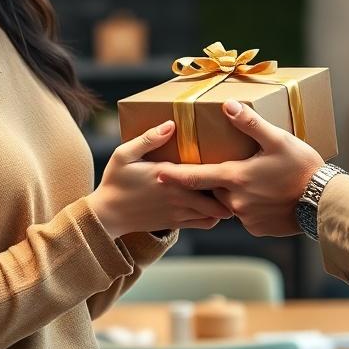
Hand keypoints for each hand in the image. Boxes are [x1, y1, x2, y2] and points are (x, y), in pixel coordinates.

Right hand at [87, 120, 232, 238]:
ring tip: (231, 188)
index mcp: (170, 176)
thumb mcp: (124, 154)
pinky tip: (217, 204)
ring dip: (226, 202)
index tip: (237, 157)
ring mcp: (180, 213)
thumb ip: (148, 139)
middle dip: (232, 187)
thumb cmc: (115, 181)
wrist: (107, 215)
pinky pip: (205, 223)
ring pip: (216, 212)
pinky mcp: (177, 224)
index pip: (206, 172)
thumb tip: (171, 124)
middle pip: (218, 195)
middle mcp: (179, 196)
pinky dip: (215, 216)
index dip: (225, 166)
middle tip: (242, 175)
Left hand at [156, 100, 324, 236]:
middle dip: (211, 180)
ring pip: (228, 202)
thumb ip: (250, 123)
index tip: (156, 173)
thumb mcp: (278, 139)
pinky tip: (265, 194)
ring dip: (232, 192)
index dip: (174, 175)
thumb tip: (227, 106)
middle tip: (220, 168)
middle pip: (211, 189)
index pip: (195, 177)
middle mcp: (235, 201)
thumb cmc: (302, 168)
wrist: (323, 202)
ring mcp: (246, 218)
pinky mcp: (258, 228)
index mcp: (235, 178)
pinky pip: (245, 215)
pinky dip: (249, 205)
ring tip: (251, 180)